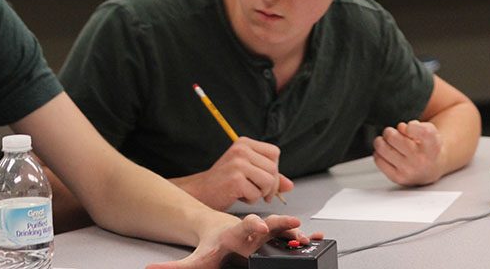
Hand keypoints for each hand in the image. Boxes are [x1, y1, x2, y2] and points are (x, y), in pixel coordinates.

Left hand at [145, 214, 322, 268]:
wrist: (222, 232)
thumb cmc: (214, 247)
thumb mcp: (197, 260)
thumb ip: (176, 268)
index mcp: (235, 235)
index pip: (244, 227)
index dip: (252, 224)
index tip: (257, 224)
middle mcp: (252, 232)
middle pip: (265, 225)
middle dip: (274, 224)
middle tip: (286, 224)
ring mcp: (264, 235)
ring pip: (279, 230)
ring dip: (292, 231)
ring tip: (306, 234)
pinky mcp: (272, 240)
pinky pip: (288, 237)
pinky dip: (300, 236)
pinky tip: (313, 237)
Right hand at [177, 138, 293, 209]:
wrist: (201, 192)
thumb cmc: (224, 182)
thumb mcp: (248, 174)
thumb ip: (269, 177)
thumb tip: (289, 185)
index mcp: (244, 143)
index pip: (274, 153)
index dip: (273, 169)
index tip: (264, 179)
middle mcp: (241, 150)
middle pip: (273, 168)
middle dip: (270, 185)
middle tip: (258, 192)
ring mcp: (237, 163)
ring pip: (268, 181)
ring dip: (261, 193)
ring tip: (247, 192)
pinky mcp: (235, 179)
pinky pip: (257, 194)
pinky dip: (250, 200)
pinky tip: (238, 195)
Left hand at [373, 120, 443, 185]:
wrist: (430, 170)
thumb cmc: (426, 147)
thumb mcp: (429, 131)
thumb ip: (417, 125)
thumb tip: (401, 128)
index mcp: (433, 145)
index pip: (424, 132)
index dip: (413, 126)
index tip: (410, 127)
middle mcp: (422, 160)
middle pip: (392, 136)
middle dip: (389, 132)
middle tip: (394, 135)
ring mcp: (409, 170)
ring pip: (381, 147)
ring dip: (381, 142)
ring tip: (389, 144)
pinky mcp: (397, 178)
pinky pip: (377, 159)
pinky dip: (379, 154)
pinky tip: (388, 154)